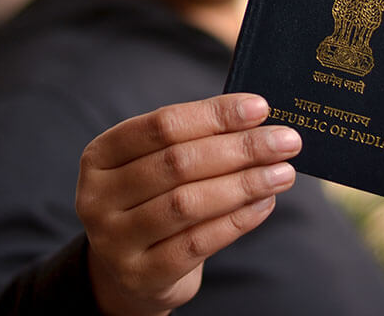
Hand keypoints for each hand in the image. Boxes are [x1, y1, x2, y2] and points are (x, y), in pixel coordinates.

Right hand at [75, 93, 300, 315]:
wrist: (132, 271)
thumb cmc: (153, 201)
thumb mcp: (158, 165)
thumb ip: (195, 140)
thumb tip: (256, 118)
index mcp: (99, 155)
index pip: (161, 126)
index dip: (213, 115)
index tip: (260, 108)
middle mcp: (98, 196)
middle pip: (177, 163)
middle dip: (239, 149)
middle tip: (285, 141)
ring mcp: (114, 240)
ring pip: (188, 203)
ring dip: (244, 184)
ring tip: (282, 173)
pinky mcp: (141, 275)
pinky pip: (197, 244)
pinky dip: (237, 221)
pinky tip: (265, 204)